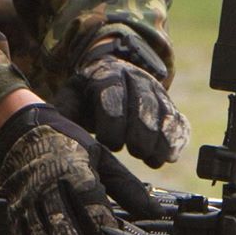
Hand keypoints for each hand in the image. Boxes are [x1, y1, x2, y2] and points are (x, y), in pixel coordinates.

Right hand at [0, 103, 159, 234]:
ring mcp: (27, 203)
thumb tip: (157, 213)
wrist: (20, 133)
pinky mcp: (13, 214)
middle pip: (59, 225)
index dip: (103, 228)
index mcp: (73, 170)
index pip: (90, 203)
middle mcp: (47, 187)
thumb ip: (128, 188)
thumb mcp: (102, 158)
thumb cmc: (67, 145)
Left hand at [54, 31, 188, 168]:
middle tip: (134, 152)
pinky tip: (168, 157)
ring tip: (151, 160)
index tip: (108, 143)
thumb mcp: (71, 99)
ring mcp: (157, 92)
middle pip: (145, 104)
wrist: (111, 80)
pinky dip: (176, 140)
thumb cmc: (86, 97)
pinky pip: (180, 122)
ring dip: (160, 139)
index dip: (114, 121)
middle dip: (140, 131)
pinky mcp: (171, 108)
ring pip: (165, 113)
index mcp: (108, 74)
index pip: (114, 95)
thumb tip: (55, 135)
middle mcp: (137, 79)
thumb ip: (65, 114)